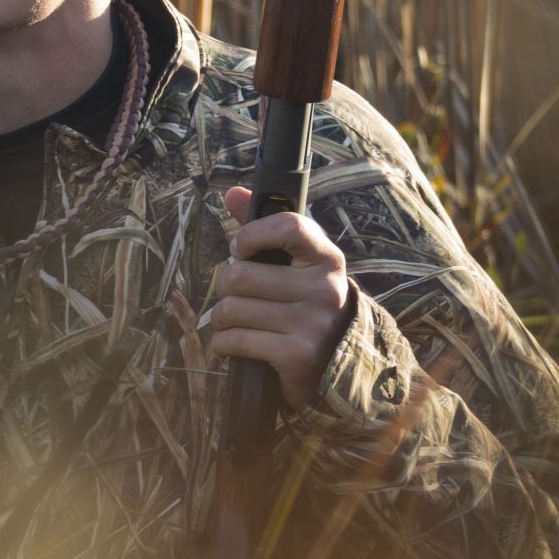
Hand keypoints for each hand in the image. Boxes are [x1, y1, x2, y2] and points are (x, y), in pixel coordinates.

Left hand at [207, 184, 351, 411]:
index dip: (252, 233)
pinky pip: (236, 340)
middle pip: (241, 275)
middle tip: (232, 296)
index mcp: (327, 258)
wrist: (338, 366)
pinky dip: (222, 344)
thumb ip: (266, 228)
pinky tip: (229, 344)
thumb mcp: (296, 265)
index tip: (239, 249)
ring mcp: (314, 323)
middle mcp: (325, 288)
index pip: (289, 226)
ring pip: (233, 309)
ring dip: (220, 319)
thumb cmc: (306, 304)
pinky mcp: (298, 355)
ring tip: (231, 322)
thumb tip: (233, 192)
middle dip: (224, 288)